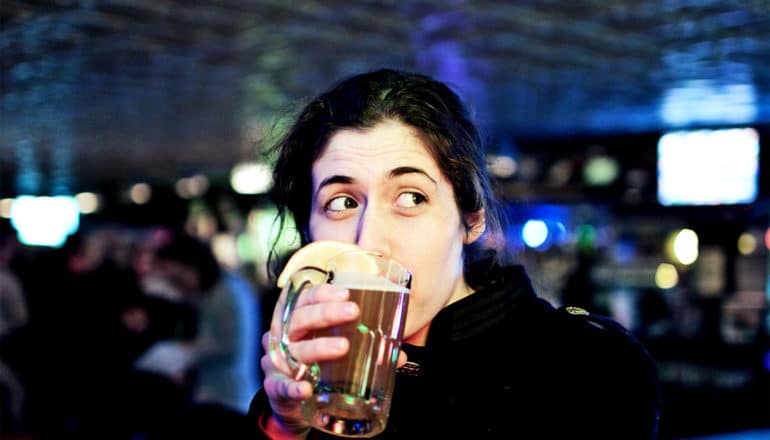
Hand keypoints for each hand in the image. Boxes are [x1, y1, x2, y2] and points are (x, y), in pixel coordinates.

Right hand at [261, 283, 358, 436]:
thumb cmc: (313, 366)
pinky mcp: (276, 390)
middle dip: (325, 313)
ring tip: (343, 347)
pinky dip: (293, 387)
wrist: (289, 401)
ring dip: (318, 346)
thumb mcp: (331, 351)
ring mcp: (278, 364)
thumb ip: (364, 349)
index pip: (304, 299)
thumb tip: (398, 355)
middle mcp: (285, 339)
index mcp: (298, 324)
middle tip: (353, 311)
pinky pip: (282, 387)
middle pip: (300, 319)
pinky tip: (306, 388)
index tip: (345, 293)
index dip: (322, 293)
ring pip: (296, 351)